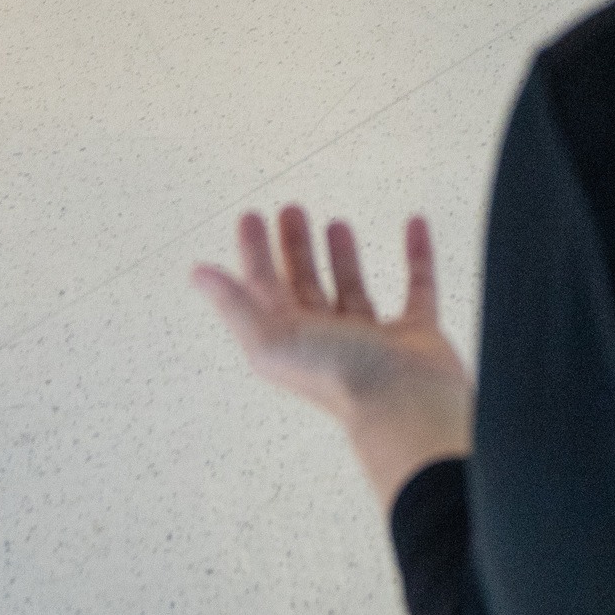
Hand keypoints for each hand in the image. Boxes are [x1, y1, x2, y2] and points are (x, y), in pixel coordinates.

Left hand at [193, 207, 473, 510]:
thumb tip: (197, 274)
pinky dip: (416, 255)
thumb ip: (235, 304)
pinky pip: (417, 286)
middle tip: (290, 211)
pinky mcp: (413, 334)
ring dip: (341, 255)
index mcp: (289, 341)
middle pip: (303, 285)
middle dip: (294, 247)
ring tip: (335, 222)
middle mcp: (326, 340)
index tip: (251, 217)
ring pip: (351, 288)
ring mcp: (371, 339)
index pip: (263, 288)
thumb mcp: (273, 338)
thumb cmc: (340, 378)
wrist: (405, 403)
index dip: (254, 252)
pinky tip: (414, 227)